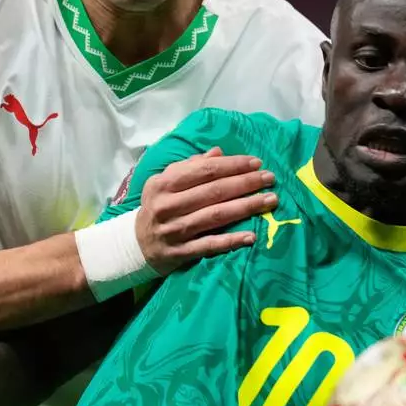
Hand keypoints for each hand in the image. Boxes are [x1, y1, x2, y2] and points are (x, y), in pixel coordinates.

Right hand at [136, 147, 276, 274]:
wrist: (136, 244)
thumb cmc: (158, 206)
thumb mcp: (165, 182)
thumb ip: (190, 166)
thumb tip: (218, 152)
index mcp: (164, 183)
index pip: (205, 170)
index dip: (233, 165)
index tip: (256, 162)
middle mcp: (167, 205)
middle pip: (214, 191)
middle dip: (246, 183)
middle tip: (270, 178)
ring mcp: (174, 230)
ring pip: (216, 216)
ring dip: (246, 207)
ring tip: (270, 200)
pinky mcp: (180, 252)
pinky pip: (210, 245)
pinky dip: (231, 241)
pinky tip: (251, 236)